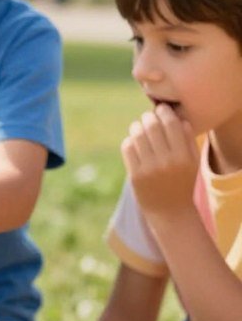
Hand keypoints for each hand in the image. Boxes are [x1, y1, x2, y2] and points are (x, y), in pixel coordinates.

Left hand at [122, 105, 197, 219]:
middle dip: (148, 116)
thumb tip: (178, 118)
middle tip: (148, 116)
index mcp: (183, 156)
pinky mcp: (134, 174)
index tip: (161, 109)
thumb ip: (188, 140)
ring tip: (139, 126)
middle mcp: (166, 161)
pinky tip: (134, 141)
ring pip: (137, 135)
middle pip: (151, 127)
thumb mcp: (193, 163)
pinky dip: (129, 140)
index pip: (171, 124)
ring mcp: (148, 168)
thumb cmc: (182, 183)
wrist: (169, 212)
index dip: (164, 112)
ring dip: (136, 126)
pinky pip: (127, 147)